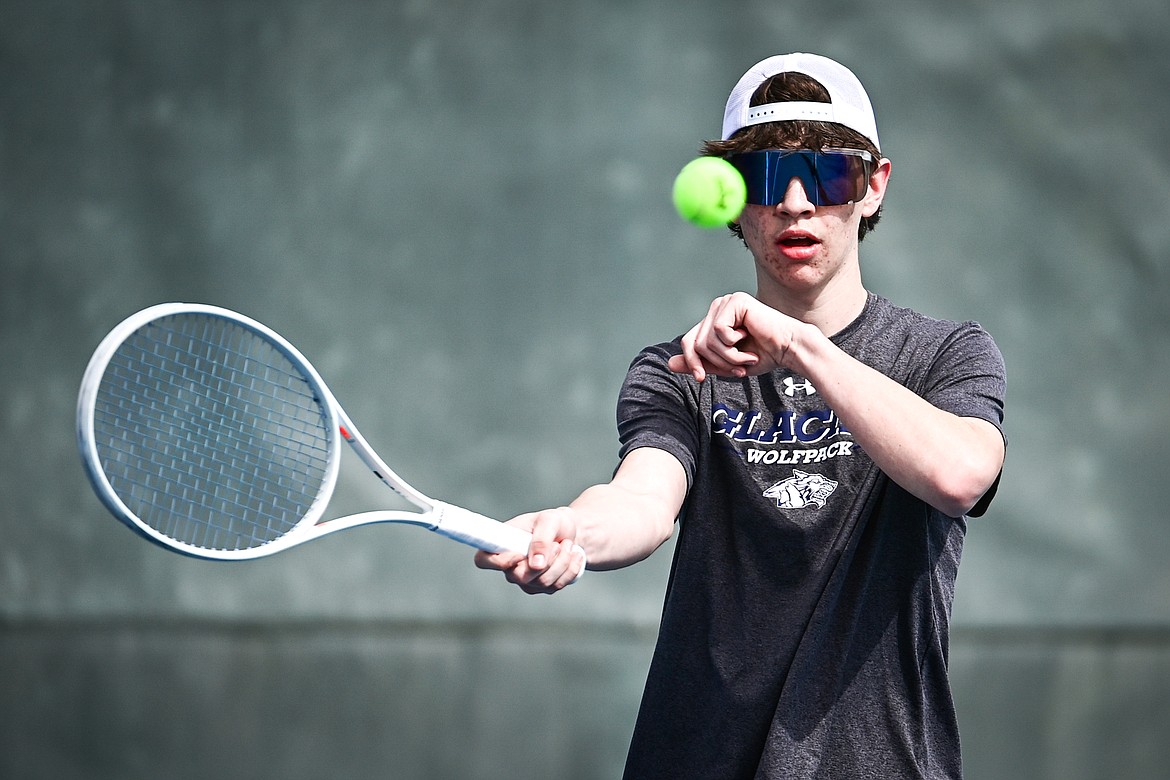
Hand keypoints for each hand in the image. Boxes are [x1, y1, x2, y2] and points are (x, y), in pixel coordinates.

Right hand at [473, 507, 585, 593]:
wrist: (570, 532)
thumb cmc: (554, 522)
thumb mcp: (549, 520)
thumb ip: (541, 540)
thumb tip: (536, 565)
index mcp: (501, 544)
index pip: (483, 560)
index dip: (497, 562)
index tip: (519, 554)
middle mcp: (509, 566)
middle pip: (520, 577)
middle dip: (546, 560)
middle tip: (558, 544)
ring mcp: (525, 580)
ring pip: (543, 582)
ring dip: (562, 562)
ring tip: (566, 546)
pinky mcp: (542, 588)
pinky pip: (557, 585)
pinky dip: (570, 569)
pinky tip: (572, 555)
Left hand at [666, 292, 802, 381]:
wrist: (788, 349)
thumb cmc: (762, 355)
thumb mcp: (725, 364)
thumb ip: (700, 362)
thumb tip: (670, 363)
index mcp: (713, 320)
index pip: (688, 342)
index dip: (693, 362)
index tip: (702, 378)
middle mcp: (717, 307)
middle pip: (695, 343)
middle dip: (717, 362)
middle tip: (738, 368)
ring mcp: (726, 303)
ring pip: (707, 340)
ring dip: (729, 357)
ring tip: (747, 357)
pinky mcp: (735, 302)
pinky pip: (719, 331)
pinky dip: (734, 345)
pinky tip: (750, 340)